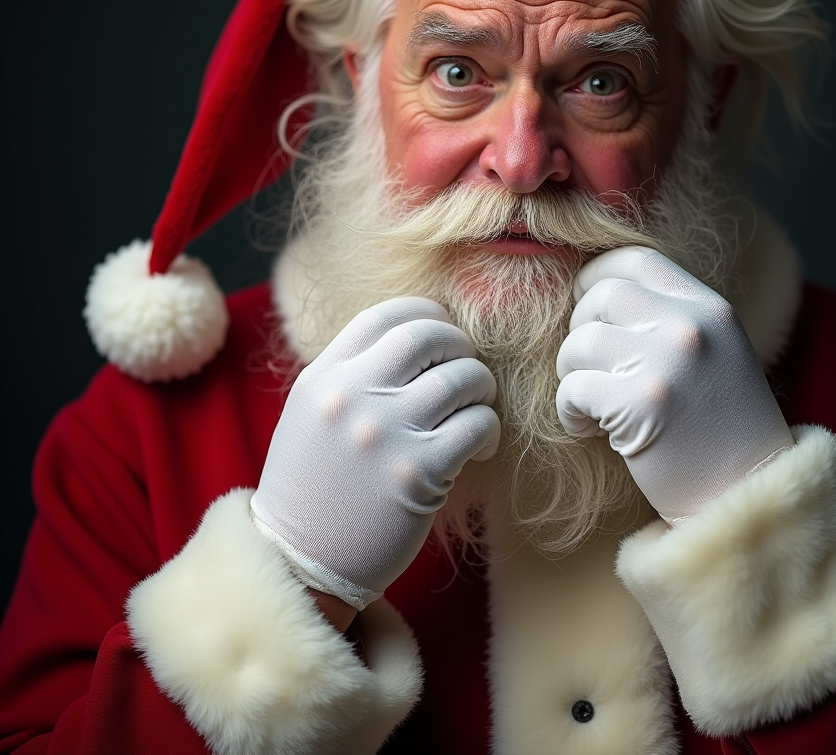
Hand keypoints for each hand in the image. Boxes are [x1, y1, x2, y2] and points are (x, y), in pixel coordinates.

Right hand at [250, 297, 498, 607]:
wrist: (302, 564)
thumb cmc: (313, 490)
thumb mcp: (311, 418)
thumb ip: (350, 377)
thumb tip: (411, 340)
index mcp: (322, 379)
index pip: (383, 316)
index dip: (425, 314)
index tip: (442, 330)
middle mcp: (350, 397)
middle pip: (426, 335)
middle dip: (459, 344)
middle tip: (465, 367)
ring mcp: (384, 433)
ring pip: (462, 376)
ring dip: (481, 387)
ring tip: (475, 409)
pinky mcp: (418, 472)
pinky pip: (478, 424)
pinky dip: (489, 429)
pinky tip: (479, 445)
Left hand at [555, 247, 792, 520]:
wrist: (746, 497)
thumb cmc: (720, 428)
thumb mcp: (714, 354)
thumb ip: (668, 318)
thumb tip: (594, 291)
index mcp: (711, 308)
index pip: (637, 260)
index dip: (599, 276)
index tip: (585, 304)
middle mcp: (691, 327)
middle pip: (602, 296)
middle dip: (581, 330)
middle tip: (589, 367)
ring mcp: (668, 364)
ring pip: (580, 342)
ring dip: (572, 374)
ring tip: (592, 404)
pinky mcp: (641, 406)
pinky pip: (573, 388)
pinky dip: (569, 411)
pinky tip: (589, 430)